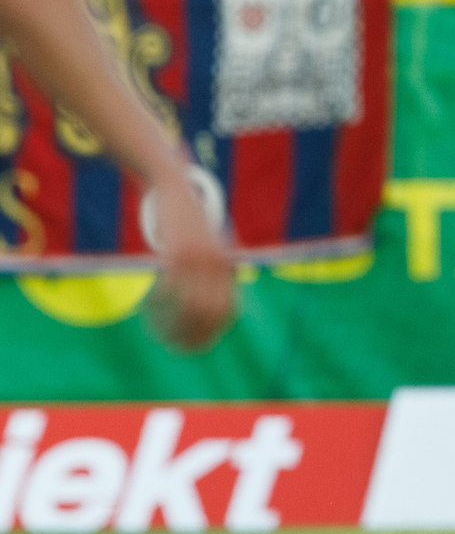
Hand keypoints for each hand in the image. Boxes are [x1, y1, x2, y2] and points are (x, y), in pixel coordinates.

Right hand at [142, 174, 235, 351]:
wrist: (174, 186)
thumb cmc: (188, 221)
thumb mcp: (209, 245)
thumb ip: (213, 269)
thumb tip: (209, 301)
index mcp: (230, 267)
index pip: (228, 312)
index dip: (213, 333)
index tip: (196, 346)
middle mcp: (219, 266)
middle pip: (211, 315)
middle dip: (192, 335)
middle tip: (172, 346)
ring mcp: (200, 260)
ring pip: (191, 307)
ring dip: (172, 324)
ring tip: (156, 332)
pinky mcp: (178, 253)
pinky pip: (170, 289)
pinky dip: (158, 304)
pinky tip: (146, 308)